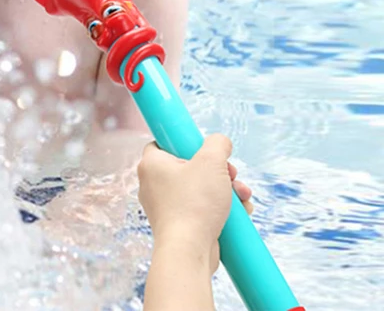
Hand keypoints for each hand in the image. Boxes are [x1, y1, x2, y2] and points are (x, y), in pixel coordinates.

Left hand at [137, 134, 253, 272]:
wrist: (188, 252)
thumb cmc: (194, 204)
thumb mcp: (211, 162)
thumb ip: (217, 144)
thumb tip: (220, 142)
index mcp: (151, 164)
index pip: (166, 142)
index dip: (189, 143)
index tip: (206, 151)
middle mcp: (153, 184)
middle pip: (189, 166)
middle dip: (218, 171)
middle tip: (231, 175)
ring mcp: (165, 206)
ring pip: (199, 189)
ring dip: (225, 190)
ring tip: (242, 195)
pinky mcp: (179, 225)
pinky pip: (201, 209)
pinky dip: (220, 209)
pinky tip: (240, 211)